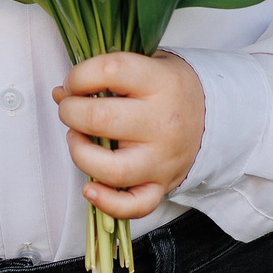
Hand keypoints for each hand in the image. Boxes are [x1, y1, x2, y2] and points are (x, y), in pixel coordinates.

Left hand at [54, 51, 205, 221]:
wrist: (212, 117)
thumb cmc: (169, 89)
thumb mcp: (147, 66)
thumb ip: (104, 75)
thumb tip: (60, 93)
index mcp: (160, 82)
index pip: (110, 71)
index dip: (79, 75)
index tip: (74, 82)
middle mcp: (162, 122)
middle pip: (101, 119)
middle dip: (70, 112)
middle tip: (70, 109)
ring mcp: (162, 159)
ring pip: (111, 169)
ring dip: (80, 154)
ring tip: (78, 140)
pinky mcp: (161, 185)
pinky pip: (133, 206)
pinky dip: (107, 203)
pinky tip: (90, 188)